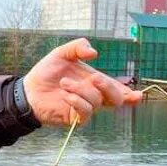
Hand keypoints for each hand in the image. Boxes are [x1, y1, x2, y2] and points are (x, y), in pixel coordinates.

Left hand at [23, 38, 142, 125]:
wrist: (28, 90)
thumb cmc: (46, 73)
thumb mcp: (62, 53)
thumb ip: (78, 47)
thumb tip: (95, 53)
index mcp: (95, 82)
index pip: (118, 90)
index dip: (130, 94)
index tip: (138, 95)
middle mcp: (93, 96)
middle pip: (116, 98)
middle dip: (108, 86)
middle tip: (94, 78)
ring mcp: (85, 108)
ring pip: (97, 101)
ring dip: (81, 90)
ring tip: (64, 83)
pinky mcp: (75, 118)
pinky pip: (86, 112)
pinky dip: (77, 101)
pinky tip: (65, 95)